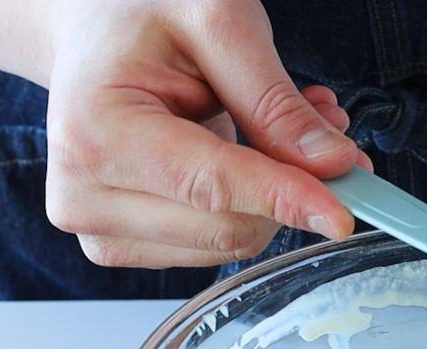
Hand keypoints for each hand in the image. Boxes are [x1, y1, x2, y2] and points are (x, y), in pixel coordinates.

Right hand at [42, 0, 367, 267]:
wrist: (93, 31)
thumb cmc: (141, 13)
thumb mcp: (218, 24)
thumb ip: (274, 101)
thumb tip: (332, 165)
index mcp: (95, 132)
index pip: (211, 187)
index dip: (285, 200)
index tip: (343, 215)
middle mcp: (83, 195)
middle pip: (229, 227)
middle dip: (292, 185)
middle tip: (324, 125)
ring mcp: (99, 229)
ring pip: (230, 243)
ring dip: (275, 195)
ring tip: (274, 125)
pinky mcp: (122, 246)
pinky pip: (215, 247)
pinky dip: (250, 208)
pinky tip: (248, 157)